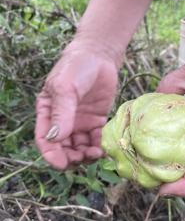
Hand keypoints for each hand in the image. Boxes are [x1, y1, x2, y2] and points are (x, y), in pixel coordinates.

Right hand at [35, 40, 117, 169]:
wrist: (100, 56)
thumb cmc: (76, 67)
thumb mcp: (65, 87)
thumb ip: (62, 113)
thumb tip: (57, 139)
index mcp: (47, 113)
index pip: (45, 139)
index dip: (51, 154)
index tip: (62, 164)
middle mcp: (63, 121)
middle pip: (63, 148)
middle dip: (71, 158)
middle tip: (83, 158)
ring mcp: (80, 122)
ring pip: (79, 147)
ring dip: (86, 155)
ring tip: (96, 153)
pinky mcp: (96, 121)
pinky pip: (95, 140)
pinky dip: (98, 147)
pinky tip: (103, 148)